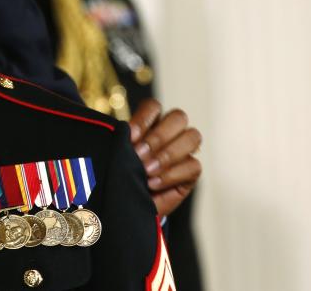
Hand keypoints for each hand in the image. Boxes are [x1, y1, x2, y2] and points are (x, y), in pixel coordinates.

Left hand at [129, 99, 201, 216]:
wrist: (127, 204)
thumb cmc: (120, 175)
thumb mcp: (117, 156)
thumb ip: (122, 142)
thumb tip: (125, 134)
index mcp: (149, 123)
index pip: (154, 107)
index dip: (144, 119)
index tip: (130, 137)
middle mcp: (169, 133)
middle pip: (178, 117)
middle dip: (158, 137)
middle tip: (139, 155)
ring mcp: (183, 151)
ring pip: (192, 136)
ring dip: (168, 154)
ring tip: (146, 170)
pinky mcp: (191, 172)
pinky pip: (193, 165)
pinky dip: (172, 175)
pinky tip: (152, 183)